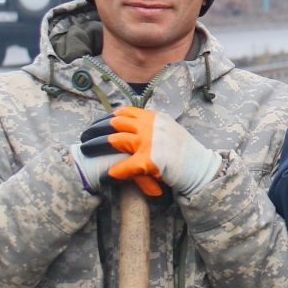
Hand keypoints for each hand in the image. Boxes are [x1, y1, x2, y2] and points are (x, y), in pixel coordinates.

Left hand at [79, 106, 219, 196]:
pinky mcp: (150, 160)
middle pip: (115, 122)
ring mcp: (151, 142)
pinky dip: (114, 172)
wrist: (203, 170)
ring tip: (86, 150)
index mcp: (156, 118)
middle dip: (96, 129)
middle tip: (85, 137)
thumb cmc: (187, 155)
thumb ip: (153, 128)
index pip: (126, 112)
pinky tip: (106, 176)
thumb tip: (131, 131)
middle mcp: (152, 126)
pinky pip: (125, 166)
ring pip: (115, 140)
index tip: (99, 124)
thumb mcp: (170, 133)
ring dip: (96, 145)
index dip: (108, 118)